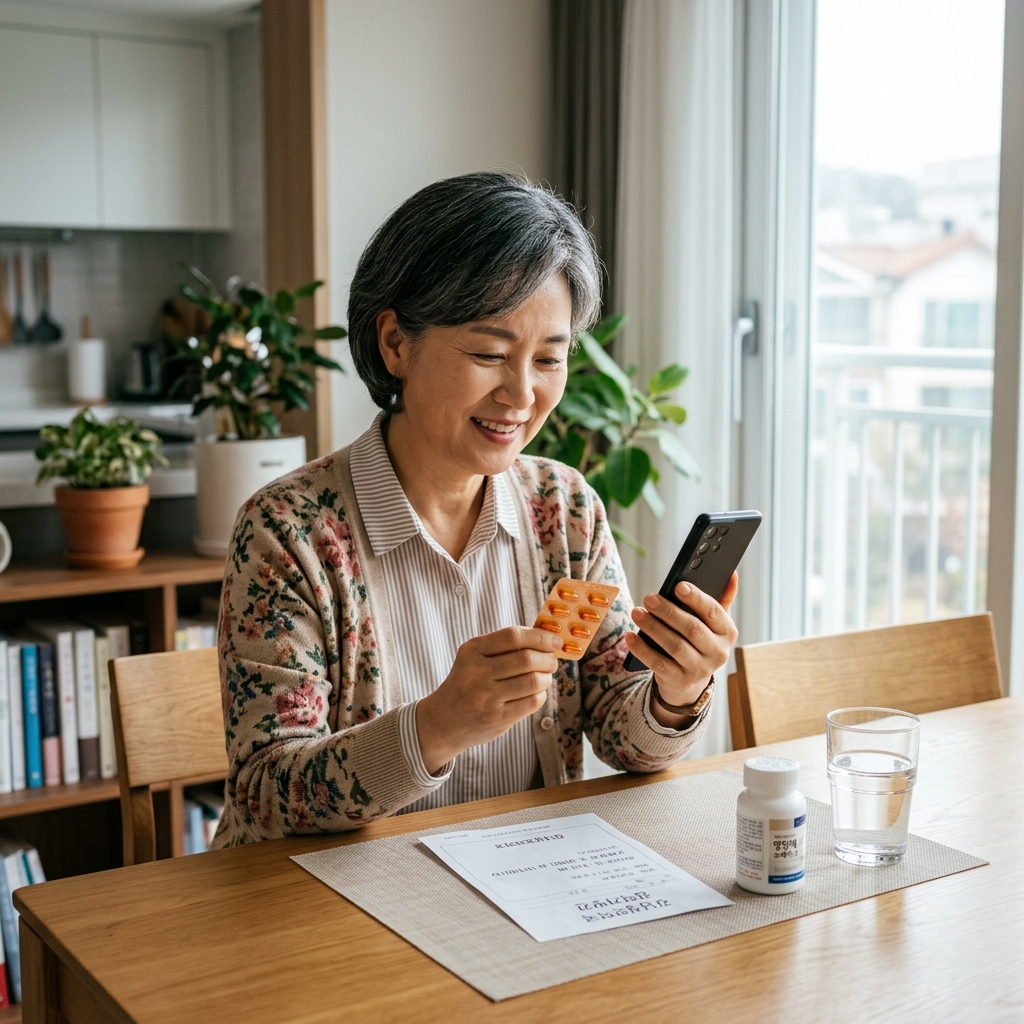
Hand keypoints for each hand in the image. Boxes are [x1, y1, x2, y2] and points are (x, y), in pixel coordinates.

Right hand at [416, 626, 562, 773]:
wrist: (444, 720)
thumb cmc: (468, 682)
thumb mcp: (475, 657)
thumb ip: (505, 645)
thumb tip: (547, 636)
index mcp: (472, 650)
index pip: (513, 636)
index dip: (540, 636)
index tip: (555, 640)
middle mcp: (477, 672)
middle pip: (527, 659)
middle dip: (548, 659)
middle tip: (552, 661)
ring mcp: (486, 697)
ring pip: (533, 681)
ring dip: (546, 677)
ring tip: (544, 677)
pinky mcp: (497, 718)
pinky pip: (532, 702)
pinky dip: (540, 695)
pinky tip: (534, 693)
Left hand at [624, 573, 738, 728]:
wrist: (689, 681)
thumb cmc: (699, 640)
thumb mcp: (713, 623)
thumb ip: (721, 598)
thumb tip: (731, 574)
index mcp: (728, 632)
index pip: (713, 611)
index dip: (696, 598)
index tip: (678, 585)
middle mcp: (718, 652)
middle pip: (692, 629)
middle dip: (668, 611)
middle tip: (649, 597)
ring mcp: (700, 669)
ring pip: (675, 646)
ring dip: (653, 627)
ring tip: (636, 612)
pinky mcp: (679, 681)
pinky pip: (658, 664)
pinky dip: (642, 649)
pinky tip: (630, 636)